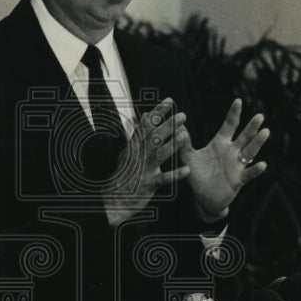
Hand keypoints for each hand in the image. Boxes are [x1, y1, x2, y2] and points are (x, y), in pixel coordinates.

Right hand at [103, 98, 189, 224]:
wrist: (114, 199)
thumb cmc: (124, 175)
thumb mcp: (128, 151)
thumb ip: (139, 133)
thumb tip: (146, 115)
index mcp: (135, 146)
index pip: (147, 125)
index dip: (158, 112)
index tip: (169, 101)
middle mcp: (139, 156)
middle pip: (154, 137)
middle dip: (168, 125)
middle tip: (182, 116)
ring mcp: (143, 169)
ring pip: (158, 154)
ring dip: (172, 145)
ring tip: (184, 136)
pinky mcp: (148, 184)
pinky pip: (163, 179)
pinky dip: (175, 175)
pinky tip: (186, 170)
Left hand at [181, 98, 268, 221]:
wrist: (203, 198)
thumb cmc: (197, 176)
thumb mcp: (188, 158)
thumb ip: (183, 143)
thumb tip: (177, 126)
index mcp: (220, 144)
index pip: (229, 125)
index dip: (234, 114)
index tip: (238, 100)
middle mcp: (232, 152)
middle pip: (244, 136)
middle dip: (252, 127)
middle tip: (260, 116)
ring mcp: (237, 166)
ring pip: (250, 152)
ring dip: (257, 143)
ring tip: (265, 132)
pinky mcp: (239, 180)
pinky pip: (249, 174)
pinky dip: (255, 169)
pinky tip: (262, 164)